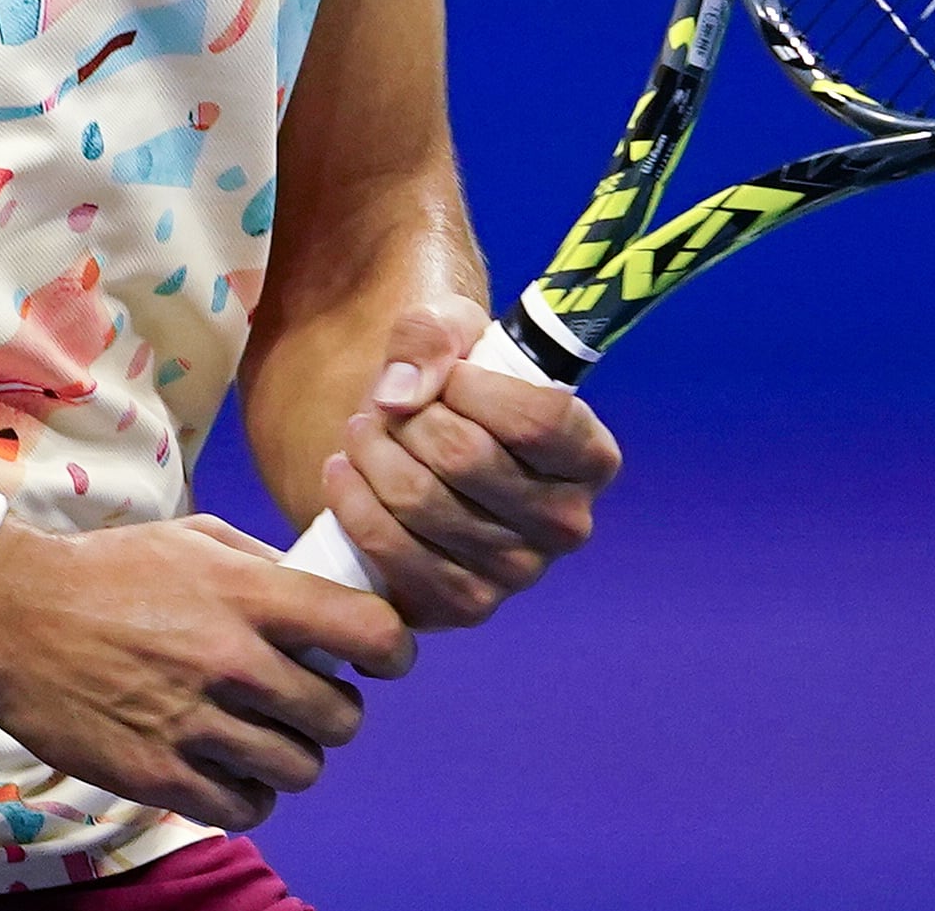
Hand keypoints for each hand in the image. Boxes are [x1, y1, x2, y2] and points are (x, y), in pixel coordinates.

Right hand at [0, 512, 412, 831]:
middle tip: (308, 701)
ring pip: (301, 770)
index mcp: (248, 596)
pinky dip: (252, 795)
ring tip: (266, 737)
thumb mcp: (195, 538)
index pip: (371, 633)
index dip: (392, 650)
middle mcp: (231, 662)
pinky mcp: (160, 775)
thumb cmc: (105, 571)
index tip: (381, 659)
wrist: (10, 616)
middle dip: (336, 711)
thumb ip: (268, 567)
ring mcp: (196, 725)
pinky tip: (232, 769)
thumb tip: (332, 596)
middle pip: (342, 717)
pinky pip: (247, 808)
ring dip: (294, 756)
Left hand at [313, 294, 622, 628]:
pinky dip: (354, 504)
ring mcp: (517, 573)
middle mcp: (566, 524)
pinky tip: (343, 473)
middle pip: (466, 457)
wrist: (427, 449)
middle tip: (386, 405)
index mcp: (590, 457)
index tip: (447, 374)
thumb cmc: (457, 385)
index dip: (474, 388)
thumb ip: (430, 336)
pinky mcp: (462, 605)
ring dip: (372, 454)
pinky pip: (392, 552)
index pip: (537, 421)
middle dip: (409, 418)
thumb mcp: (453, 329)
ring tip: (361, 431)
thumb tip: (399, 395)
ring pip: (420, 500)